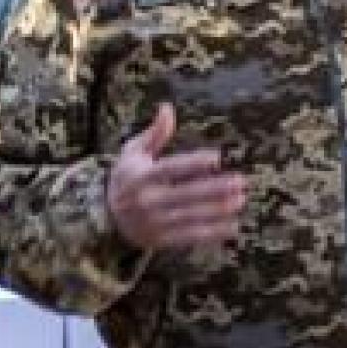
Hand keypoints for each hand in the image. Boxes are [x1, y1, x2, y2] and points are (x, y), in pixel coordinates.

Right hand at [105, 102, 248, 254]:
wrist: (107, 218)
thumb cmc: (127, 178)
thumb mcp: (133, 153)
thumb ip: (154, 133)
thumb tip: (167, 108)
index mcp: (140, 176)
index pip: (171, 168)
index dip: (193, 163)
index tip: (217, 157)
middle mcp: (146, 200)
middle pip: (185, 194)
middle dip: (214, 189)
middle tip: (239, 182)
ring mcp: (154, 222)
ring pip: (191, 216)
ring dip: (218, 210)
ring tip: (239, 200)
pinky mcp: (161, 239)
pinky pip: (190, 237)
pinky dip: (212, 233)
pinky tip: (231, 226)